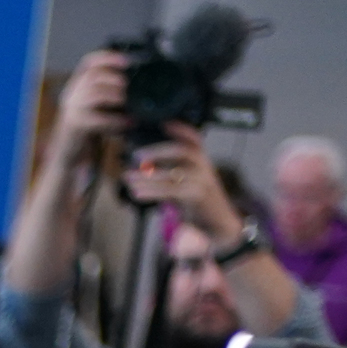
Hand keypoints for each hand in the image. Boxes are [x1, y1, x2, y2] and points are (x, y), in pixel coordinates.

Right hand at [50, 52, 127, 168]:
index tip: (127, 61)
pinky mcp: (74, 125)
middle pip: (92, 75)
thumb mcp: (98, 108)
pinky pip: (96, 119)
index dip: (108, 58)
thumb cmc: (87, 130)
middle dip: (114, 78)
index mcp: (77, 85)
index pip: (89, 62)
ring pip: (94, 94)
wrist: (67, 155)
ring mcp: (71, 109)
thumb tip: (138, 86)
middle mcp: (71, 94)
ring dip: (115, 96)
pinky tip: (127, 123)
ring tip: (129, 101)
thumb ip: (110, 95)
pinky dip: (114, 120)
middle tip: (130, 86)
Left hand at [124, 124, 240, 241]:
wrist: (219, 224)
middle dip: (158, 150)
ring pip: (173, 173)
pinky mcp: (196, 197)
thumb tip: (143, 168)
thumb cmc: (199, 203)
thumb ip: (170, 175)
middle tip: (136, 155)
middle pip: (183, 151)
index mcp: (202, 161)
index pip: (194, 139)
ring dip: (147, 175)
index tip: (164, 123)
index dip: (181, 129)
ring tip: (127, 177)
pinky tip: (137, 192)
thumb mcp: (187, 183)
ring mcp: (202, 182)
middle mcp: (204, 167)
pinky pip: (171, 192)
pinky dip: (151, 191)